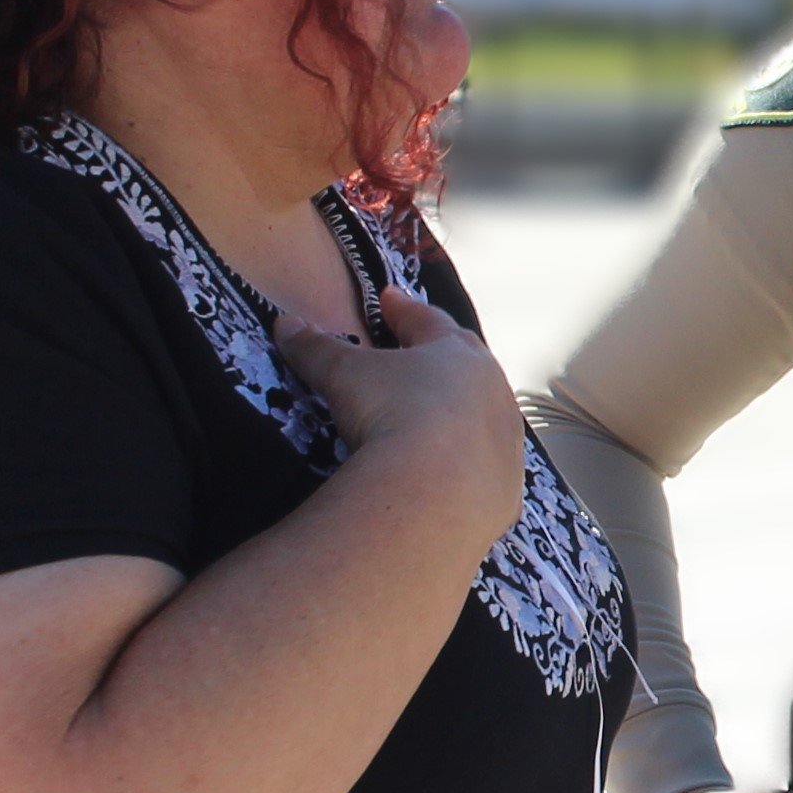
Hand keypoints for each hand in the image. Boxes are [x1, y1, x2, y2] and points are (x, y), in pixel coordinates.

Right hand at [274, 291, 525, 550]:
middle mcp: (492, 391)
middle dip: (444, 356)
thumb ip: (317, 349)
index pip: (428, 321)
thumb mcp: (344, 375)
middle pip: (469, 364)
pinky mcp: (507, 487)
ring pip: (486, 415)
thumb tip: (286, 324)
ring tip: (441, 412)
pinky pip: (488, 466)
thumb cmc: (391, 412)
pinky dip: (470, 461)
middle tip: (423, 351)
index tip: (389, 299)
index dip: (404, 310)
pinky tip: (455, 469)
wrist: (435, 493)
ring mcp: (506, 441)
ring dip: (465, 410)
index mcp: (457, 353)